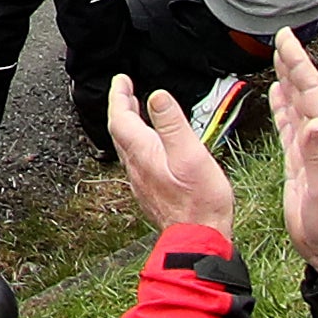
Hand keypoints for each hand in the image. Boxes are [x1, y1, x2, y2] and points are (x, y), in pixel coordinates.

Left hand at [105, 71, 239, 231]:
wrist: (198, 238)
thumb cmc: (199, 201)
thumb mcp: (190, 154)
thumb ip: (172, 124)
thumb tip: (156, 96)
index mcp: (143, 153)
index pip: (120, 117)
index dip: (119, 95)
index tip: (121, 80)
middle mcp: (136, 166)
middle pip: (120, 130)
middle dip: (122, 106)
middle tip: (126, 90)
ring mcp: (142, 180)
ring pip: (128, 145)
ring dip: (130, 124)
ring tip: (137, 110)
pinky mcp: (151, 191)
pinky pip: (137, 158)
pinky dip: (140, 141)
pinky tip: (153, 144)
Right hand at [269, 29, 317, 253]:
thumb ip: (317, 152)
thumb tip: (314, 120)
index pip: (313, 90)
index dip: (299, 63)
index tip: (286, 40)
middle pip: (306, 90)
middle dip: (293, 63)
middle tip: (281, 39)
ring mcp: (311, 147)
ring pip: (297, 103)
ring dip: (288, 79)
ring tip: (278, 59)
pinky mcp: (299, 159)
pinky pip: (289, 123)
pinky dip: (282, 105)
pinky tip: (276, 94)